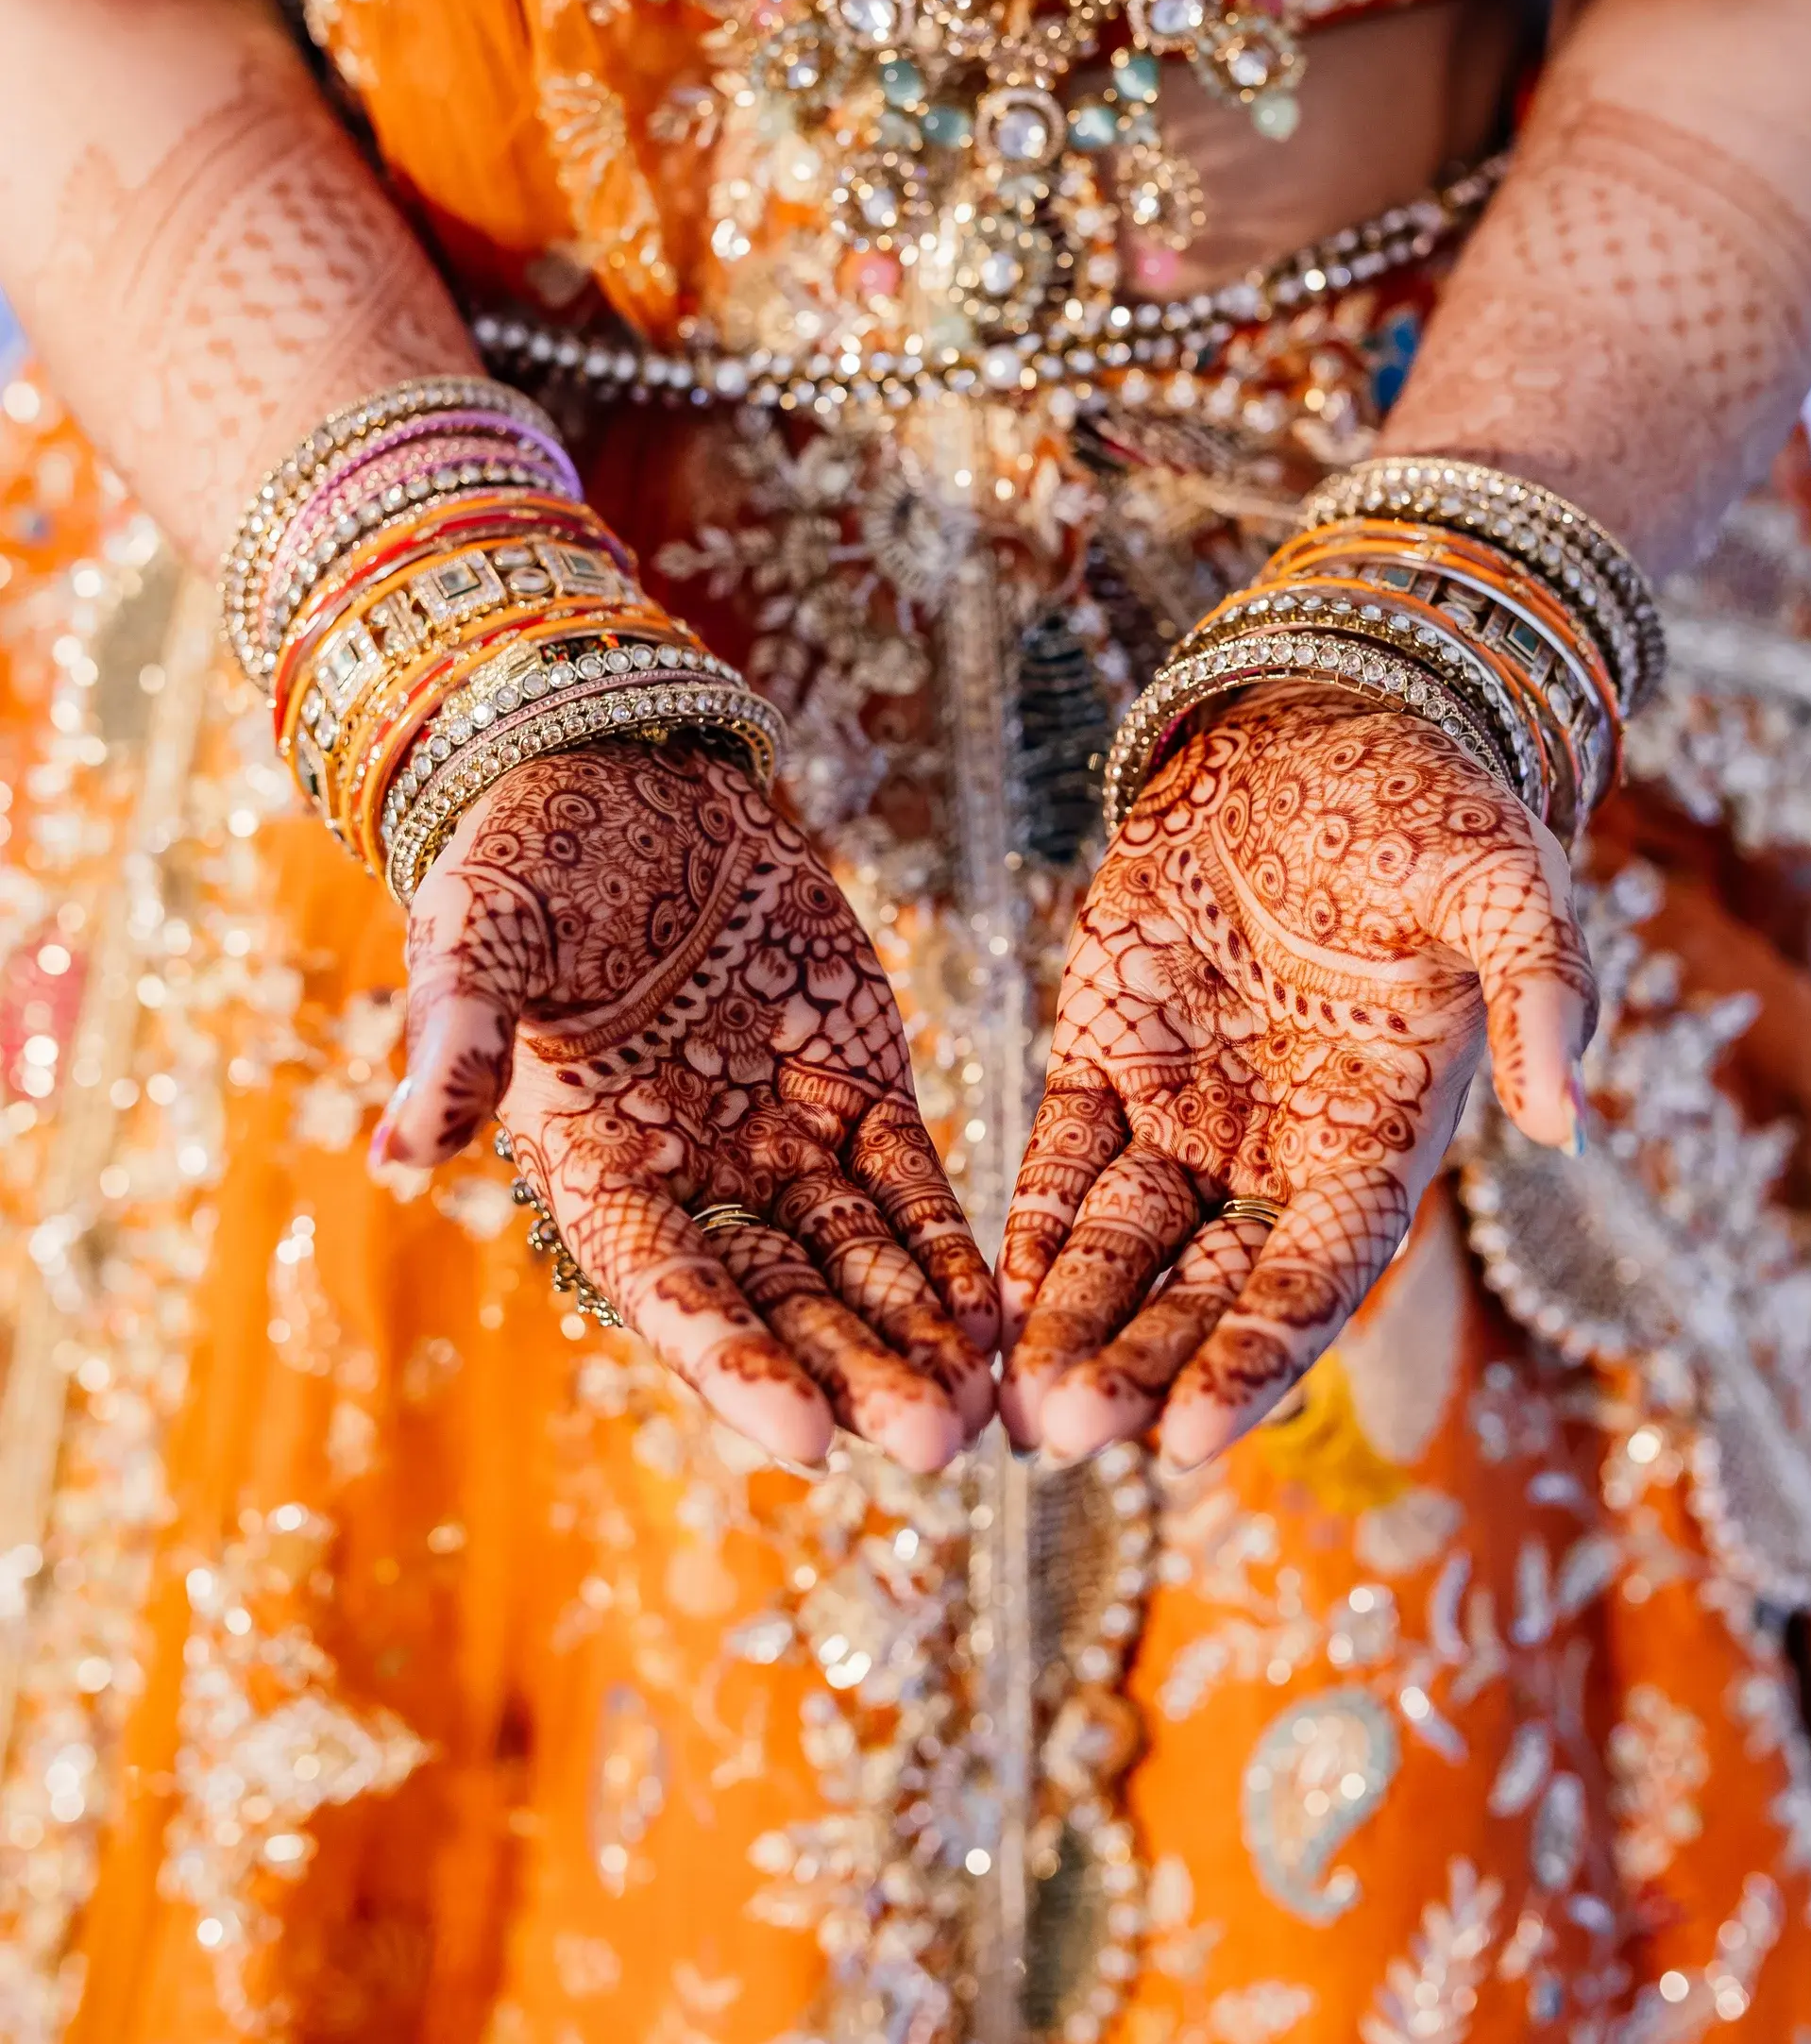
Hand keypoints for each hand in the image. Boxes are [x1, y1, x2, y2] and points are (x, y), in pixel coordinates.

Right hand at [386, 742, 996, 1472]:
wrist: (623, 778)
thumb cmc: (527, 863)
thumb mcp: (477, 937)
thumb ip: (455, 1040)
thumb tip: (393, 1154)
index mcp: (596, 1168)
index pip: (671, 1286)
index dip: (734, 1359)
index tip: (803, 1435)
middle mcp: (695, 1178)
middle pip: (784, 1301)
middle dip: (855, 1375)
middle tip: (932, 1449)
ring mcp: (781, 1139)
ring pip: (860, 1262)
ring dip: (917, 1336)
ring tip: (982, 1415)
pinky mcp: (856, 1088)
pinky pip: (910, 1184)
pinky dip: (951, 1249)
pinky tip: (998, 1319)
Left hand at [1000, 690, 1594, 1468]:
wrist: (1320, 724)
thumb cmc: (1432, 809)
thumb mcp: (1505, 883)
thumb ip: (1541, 991)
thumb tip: (1563, 1117)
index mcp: (1379, 1134)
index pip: (1315, 1273)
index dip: (1256, 1355)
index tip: (1193, 1439)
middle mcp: (1277, 1146)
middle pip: (1204, 1285)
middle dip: (1142, 1365)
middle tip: (1074, 1441)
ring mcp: (1185, 1104)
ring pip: (1120, 1240)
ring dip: (1073, 1322)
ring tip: (1020, 1410)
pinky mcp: (1104, 1046)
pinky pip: (1057, 1152)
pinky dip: (1024, 1225)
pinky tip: (987, 1298)